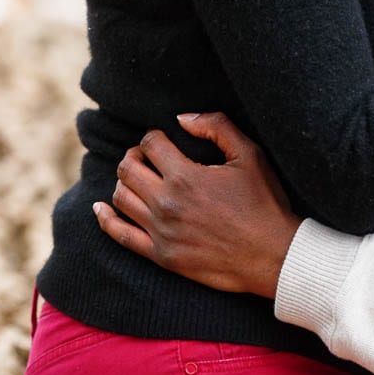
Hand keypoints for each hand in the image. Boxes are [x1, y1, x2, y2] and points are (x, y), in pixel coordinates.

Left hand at [94, 112, 301, 299]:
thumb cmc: (264, 202)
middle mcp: (166, 204)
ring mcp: (161, 232)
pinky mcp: (161, 256)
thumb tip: (182, 118)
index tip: (164, 139)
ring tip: (139, 177)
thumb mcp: (249, 155)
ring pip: (120, 198)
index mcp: (186, 176)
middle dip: (134, 155)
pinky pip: (120, 235)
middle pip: (127, 169)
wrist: (273, 255)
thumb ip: (217, 127)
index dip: (154, 136)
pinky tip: (100, 208)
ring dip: (124, 181)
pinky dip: (105, 219)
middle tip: (147, 156)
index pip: (150, 144)